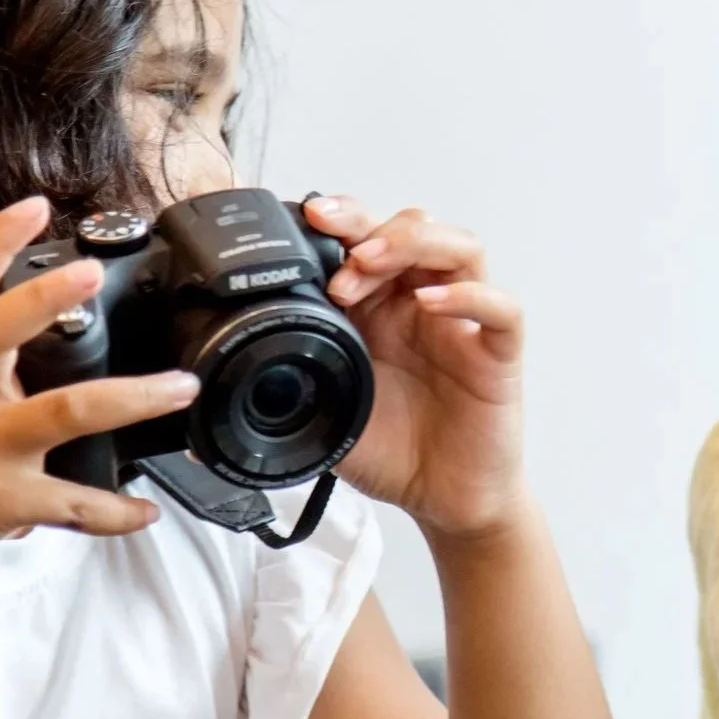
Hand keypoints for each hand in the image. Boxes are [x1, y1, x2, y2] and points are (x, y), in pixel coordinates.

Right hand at [0, 198, 203, 598]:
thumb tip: (33, 342)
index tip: (33, 206)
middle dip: (40, 298)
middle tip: (91, 271)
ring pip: (62, 413)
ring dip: (131, 398)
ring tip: (181, 387)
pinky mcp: (1, 502)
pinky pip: (72, 503)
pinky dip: (114, 511)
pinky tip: (145, 510)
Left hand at [303, 196, 528, 540]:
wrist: (443, 500)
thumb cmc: (396, 451)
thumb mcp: (328, 414)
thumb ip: (288, 390)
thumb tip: (217, 396)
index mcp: (378, 310)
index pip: (365, 242)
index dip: (341, 222)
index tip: (308, 218)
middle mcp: (422, 306)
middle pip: (411, 230)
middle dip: (369, 227)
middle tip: (338, 251)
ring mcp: (463, 324)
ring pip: (460, 249)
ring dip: (412, 243)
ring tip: (373, 261)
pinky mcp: (499, 354)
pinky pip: (501, 310)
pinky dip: (470, 295)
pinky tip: (433, 302)